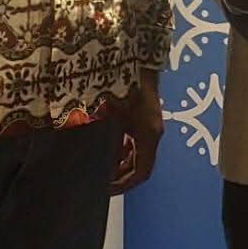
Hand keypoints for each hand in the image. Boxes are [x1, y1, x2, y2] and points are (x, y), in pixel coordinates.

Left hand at [110, 70, 164, 193]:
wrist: (135, 59)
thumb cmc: (122, 88)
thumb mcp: (111, 119)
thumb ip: (106, 143)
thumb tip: (94, 164)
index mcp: (149, 135)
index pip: (141, 172)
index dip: (124, 185)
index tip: (105, 189)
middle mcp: (153, 132)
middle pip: (141, 164)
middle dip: (120, 174)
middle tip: (100, 179)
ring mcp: (151, 124)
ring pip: (138, 152)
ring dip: (121, 161)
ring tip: (101, 163)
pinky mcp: (145, 116)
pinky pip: (136, 140)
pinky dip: (123, 147)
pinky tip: (108, 144)